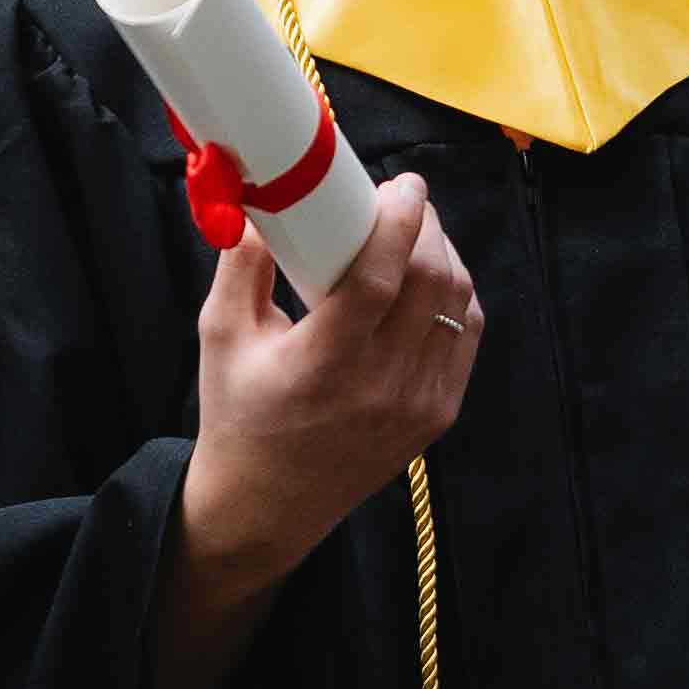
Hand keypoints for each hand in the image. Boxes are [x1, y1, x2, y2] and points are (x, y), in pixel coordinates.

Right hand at [180, 178, 480, 578]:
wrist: (268, 504)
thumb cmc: (238, 414)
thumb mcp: (221, 338)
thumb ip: (242, 266)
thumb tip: (255, 200)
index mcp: (324, 365)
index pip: (381, 278)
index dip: (400, 220)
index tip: (402, 184)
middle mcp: (381, 387)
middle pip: (432, 283)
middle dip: (427, 226)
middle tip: (405, 201)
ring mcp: (417, 405)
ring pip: (460, 306)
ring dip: (447, 256)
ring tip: (418, 233)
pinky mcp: (437, 416)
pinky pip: (467, 338)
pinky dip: (459, 297)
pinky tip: (435, 277)